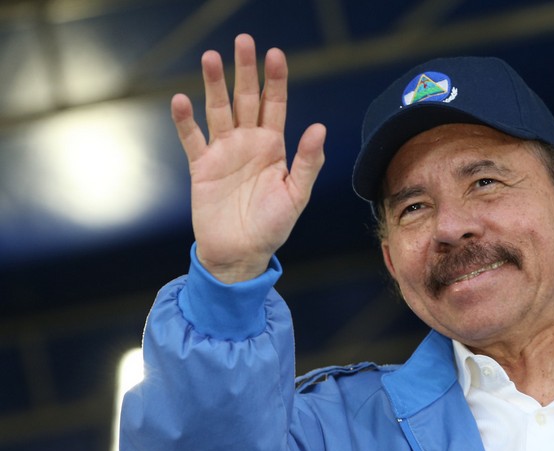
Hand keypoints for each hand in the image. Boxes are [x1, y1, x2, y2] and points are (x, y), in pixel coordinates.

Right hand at [172, 34, 325, 283]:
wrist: (241, 253)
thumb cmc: (272, 227)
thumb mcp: (297, 195)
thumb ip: (307, 162)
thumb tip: (319, 128)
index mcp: (274, 147)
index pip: (274, 105)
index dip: (275, 80)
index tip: (275, 54)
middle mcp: (248, 143)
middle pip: (245, 99)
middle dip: (245, 71)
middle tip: (244, 41)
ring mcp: (223, 152)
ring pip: (218, 110)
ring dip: (214, 85)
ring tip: (211, 58)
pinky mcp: (201, 167)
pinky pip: (192, 138)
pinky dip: (185, 121)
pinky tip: (181, 99)